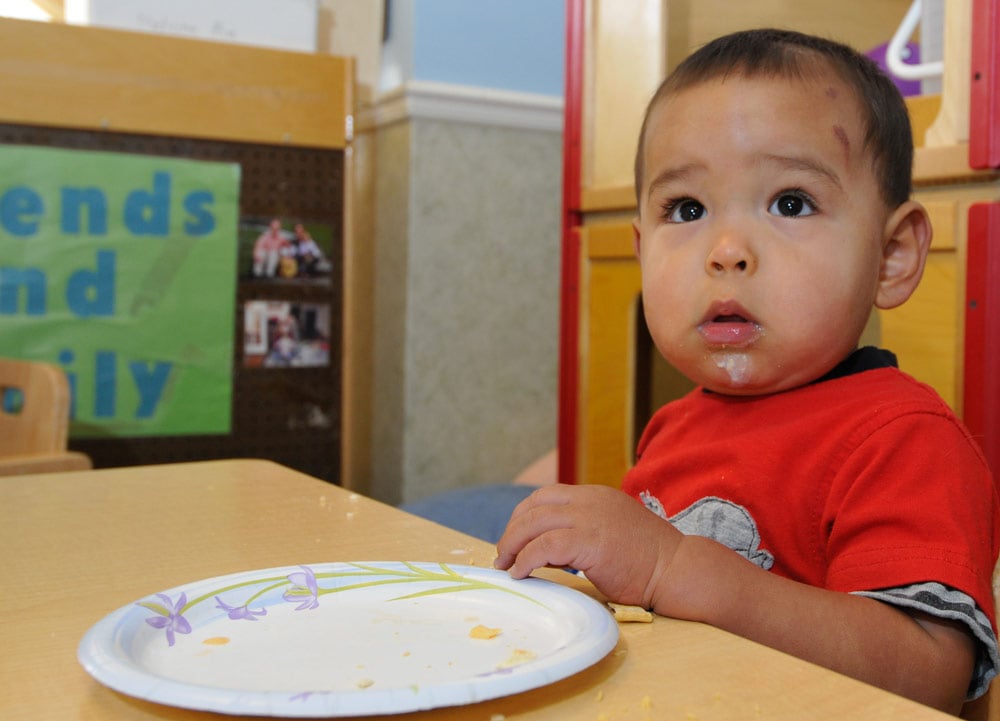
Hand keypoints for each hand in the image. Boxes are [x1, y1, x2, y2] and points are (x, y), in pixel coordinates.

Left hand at [494, 484, 681, 608]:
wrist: (676, 569)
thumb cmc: (647, 560)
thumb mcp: (610, 532)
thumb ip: (580, 532)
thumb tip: (545, 550)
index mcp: (594, 495)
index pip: (546, 496)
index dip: (523, 516)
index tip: (514, 538)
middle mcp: (589, 500)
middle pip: (533, 507)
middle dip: (512, 531)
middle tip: (503, 555)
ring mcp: (589, 518)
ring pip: (533, 523)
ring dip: (513, 545)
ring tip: (507, 566)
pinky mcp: (589, 541)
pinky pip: (544, 546)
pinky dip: (526, 559)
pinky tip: (522, 573)